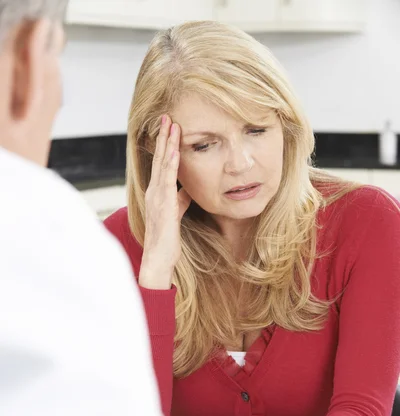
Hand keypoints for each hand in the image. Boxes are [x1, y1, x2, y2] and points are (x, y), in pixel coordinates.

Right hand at [139, 114, 190, 289]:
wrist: (158, 257)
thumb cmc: (167, 238)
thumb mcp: (176, 214)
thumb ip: (180, 199)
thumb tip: (187, 188)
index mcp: (157, 192)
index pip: (162, 164)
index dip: (166, 145)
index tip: (170, 127)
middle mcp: (154, 191)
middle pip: (160, 159)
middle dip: (164, 137)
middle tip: (167, 116)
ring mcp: (157, 197)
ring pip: (163, 164)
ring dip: (168, 143)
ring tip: (171, 124)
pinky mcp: (163, 204)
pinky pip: (167, 179)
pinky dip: (171, 163)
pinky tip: (176, 149)